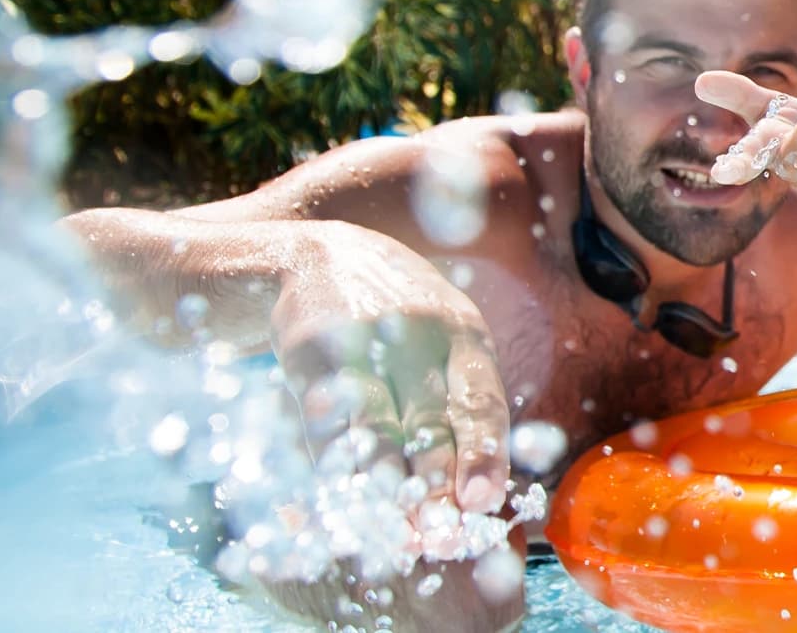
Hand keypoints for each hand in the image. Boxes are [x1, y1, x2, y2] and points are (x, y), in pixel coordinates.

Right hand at [271, 222, 510, 515]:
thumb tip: (483, 497)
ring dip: (387, 485)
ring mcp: (365, 338)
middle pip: (431, 421)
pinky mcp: (313, 349)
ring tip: (396, 532)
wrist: (315, 257)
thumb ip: (464, 407)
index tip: (481, 501)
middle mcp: (420, 334)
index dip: (483, 453)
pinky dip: (337, 463)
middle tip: (439, 537)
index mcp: (465, 336)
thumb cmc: (399, 325)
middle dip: (436, 485)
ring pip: (378, 426)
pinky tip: (344, 498)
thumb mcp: (444, 345)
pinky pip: (328, 418)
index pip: (481, 401)